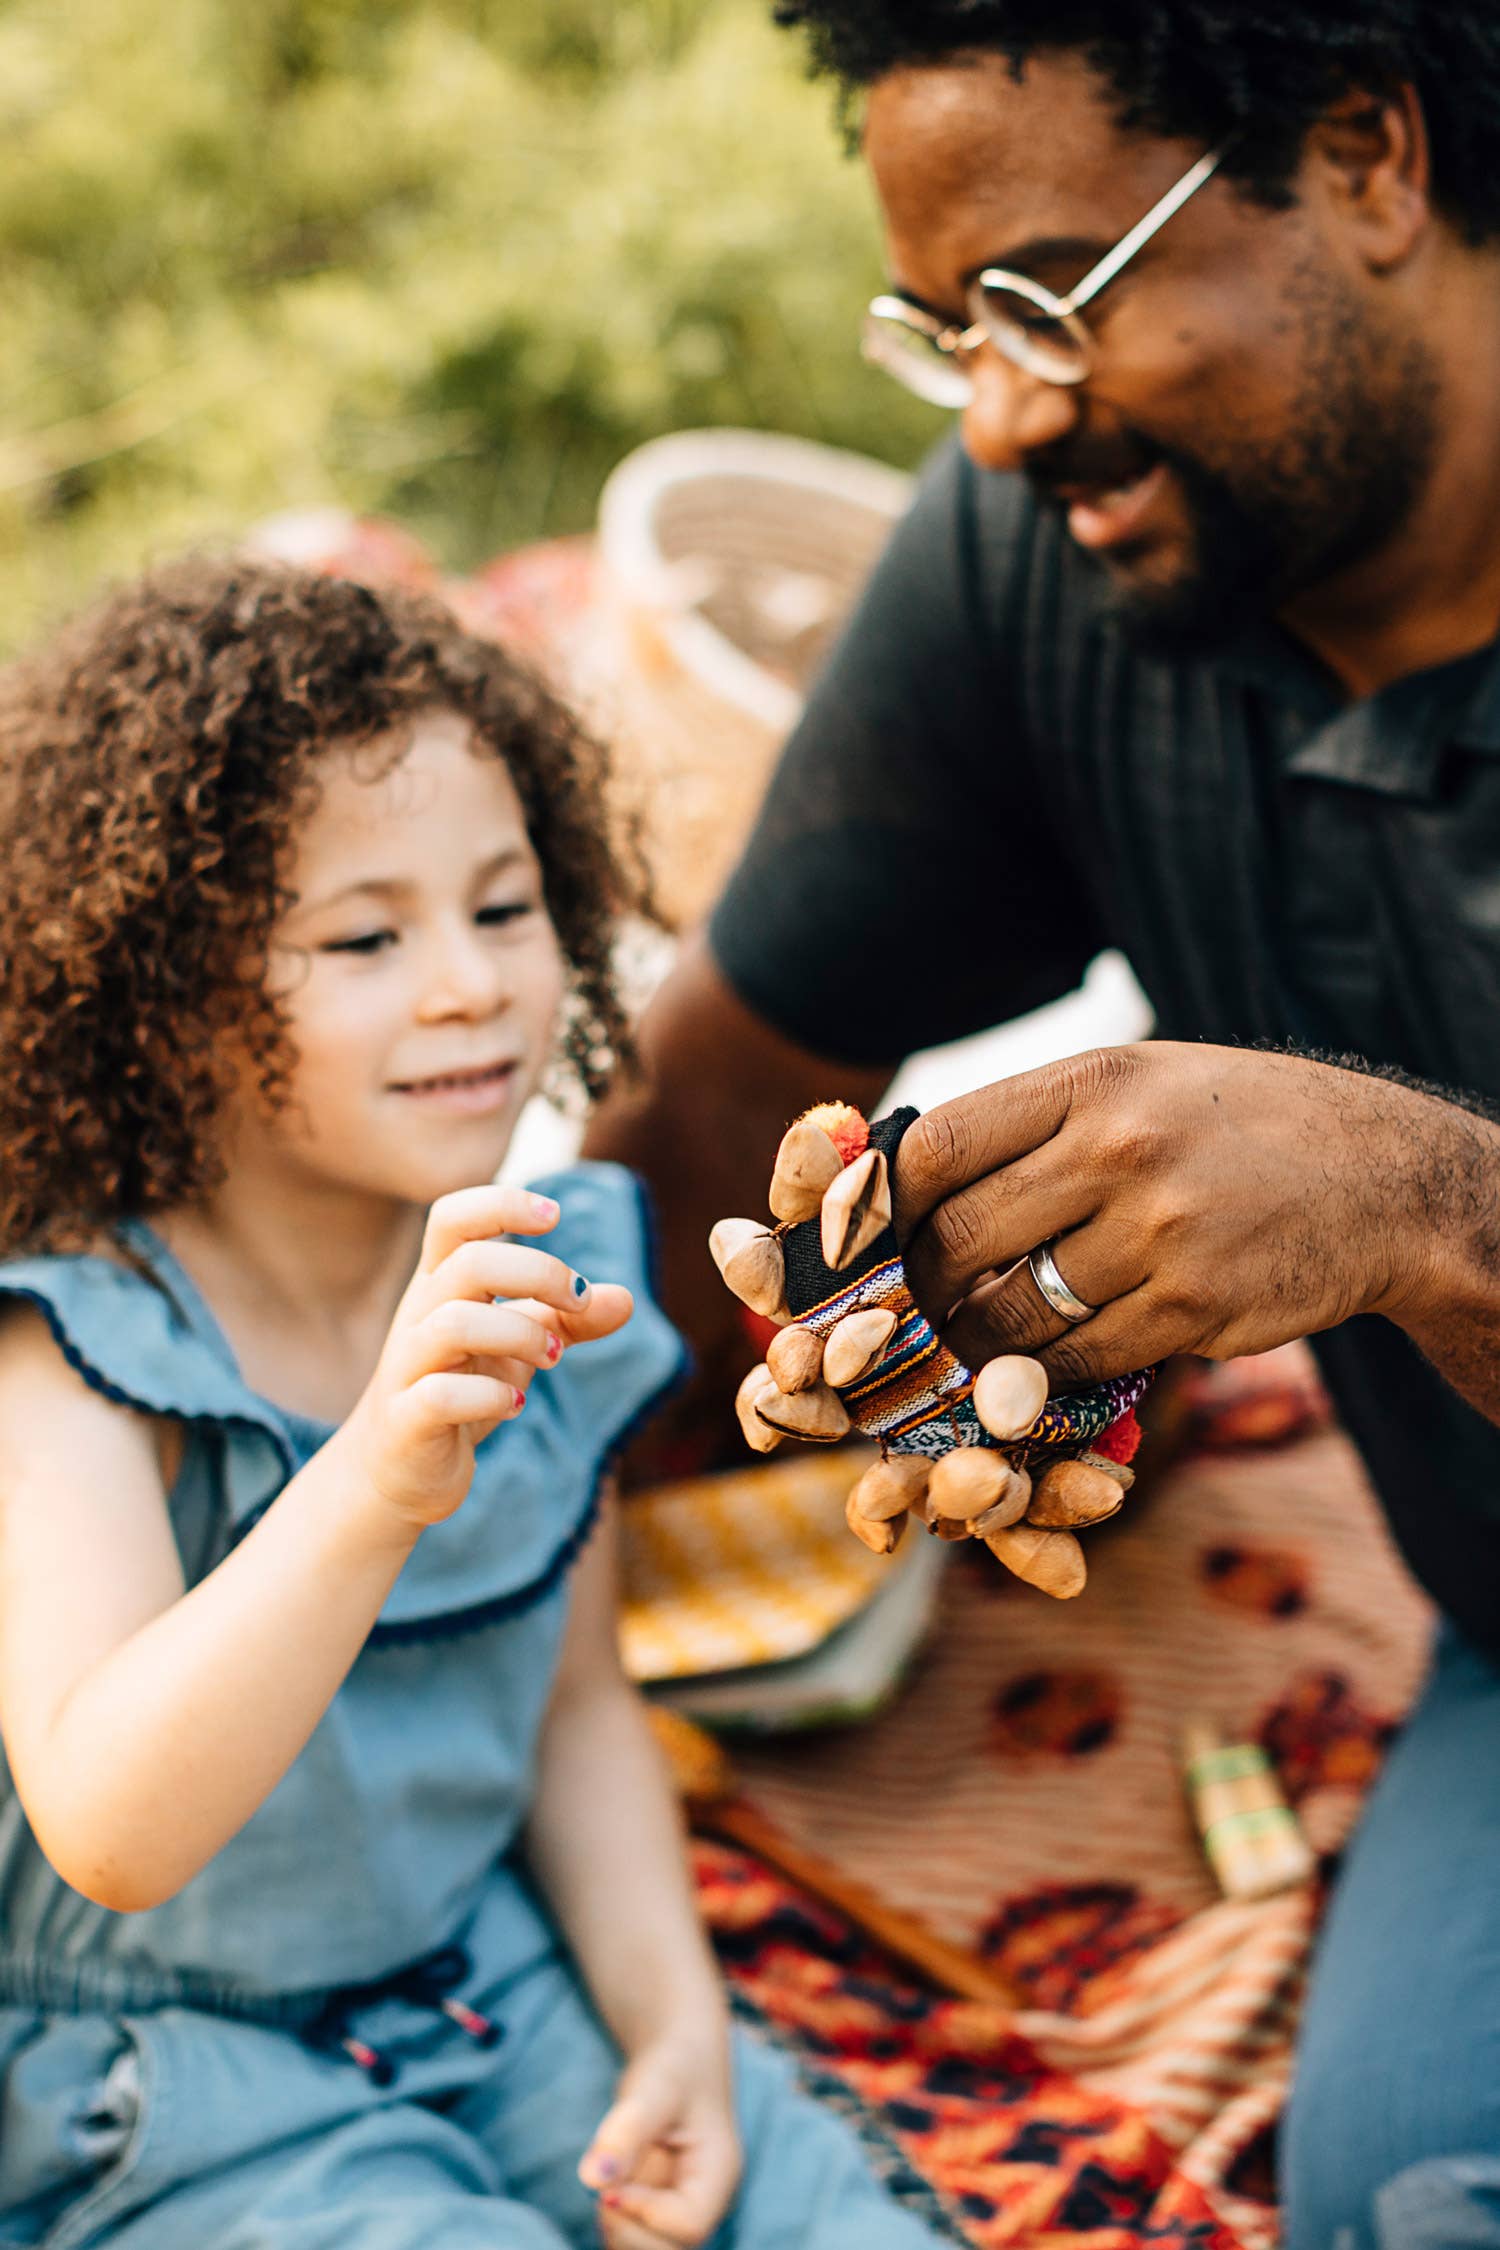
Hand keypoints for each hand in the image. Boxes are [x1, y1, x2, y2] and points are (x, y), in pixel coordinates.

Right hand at [342, 1183, 632, 1528]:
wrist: (399, 1470)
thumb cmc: (462, 1391)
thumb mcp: (519, 1346)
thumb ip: (567, 1320)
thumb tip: (626, 1298)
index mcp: (441, 1285)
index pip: (454, 1217)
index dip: (503, 1204)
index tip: (554, 1215)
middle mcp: (419, 1316)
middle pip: (468, 1263)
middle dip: (538, 1273)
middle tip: (577, 1303)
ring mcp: (407, 1366)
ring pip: (454, 1323)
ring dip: (522, 1334)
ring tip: (555, 1357)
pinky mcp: (407, 1419)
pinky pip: (442, 1394)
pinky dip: (492, 1396)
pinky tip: (516, 1403)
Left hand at [579, 2037, 739, 2249]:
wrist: (678, 2059)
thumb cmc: (675, 2067)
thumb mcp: (655, 2087)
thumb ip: (627, 2131)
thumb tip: (593, 2179)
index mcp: (718, 2175)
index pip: (689, 2224)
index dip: (646, 2214)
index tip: (613, 2188)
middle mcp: (703, 2202)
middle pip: (670, 2249)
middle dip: (628, 2229)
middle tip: (604, 2190)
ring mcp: (678, 2211)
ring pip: (647, 2249)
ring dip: (618, 2228)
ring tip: (609, 2181)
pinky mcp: (654, 2211)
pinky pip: (632, 2238)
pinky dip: (613, 2223)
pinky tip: (608, 2186)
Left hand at [893, 1044, 1434, 1390]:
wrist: (1379, 1178)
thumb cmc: (1234, 1125)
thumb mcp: (1138, 1080)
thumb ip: (1034, 1122)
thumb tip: (901, 1177)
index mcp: (1090, 1082)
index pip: (935, 1148)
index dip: (882, 1206)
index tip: (870, 1238)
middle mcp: (1119, 1150)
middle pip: (958, 1240)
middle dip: (920, 1287)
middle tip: (912, 1307)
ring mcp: (1157, 1233)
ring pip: (1011, 1315)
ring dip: (977, 1342)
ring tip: (971, 1341)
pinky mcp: (1192, 1309)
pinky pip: (1079, 1358)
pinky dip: (1049, 1371)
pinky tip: (1048, 1361)